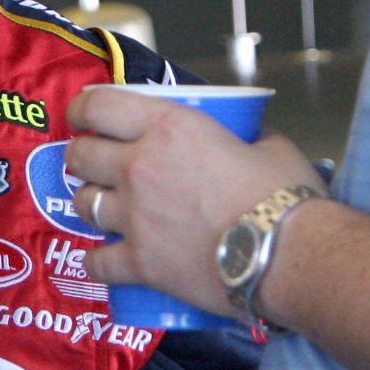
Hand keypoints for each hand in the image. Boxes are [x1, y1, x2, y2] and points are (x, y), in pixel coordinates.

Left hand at [63, 89, 324, 316]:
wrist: (289, 256)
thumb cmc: (285, 198)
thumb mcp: (270, 146)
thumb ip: (251, 138)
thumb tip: (251, 142)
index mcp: (169, 127)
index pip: (100, 106)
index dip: (81, 109)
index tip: (81, 117)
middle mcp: (140, 167)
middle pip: (80, 156)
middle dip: (80, 157)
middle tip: (92, 163)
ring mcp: (135, 217)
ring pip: (82, 205)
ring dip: (88, 204)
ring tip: (101, 208)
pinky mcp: (140, 263)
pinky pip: (97, 262)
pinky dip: (95, 261)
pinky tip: (100, 260)